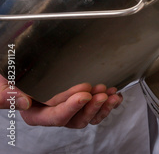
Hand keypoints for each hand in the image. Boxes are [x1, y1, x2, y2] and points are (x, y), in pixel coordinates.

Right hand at [0, 76, 122, 127]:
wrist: (19, 70)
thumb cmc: (11, 79)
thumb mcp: (2, 85)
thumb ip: (7, 94)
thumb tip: (23, 101)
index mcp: (35, 114)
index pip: (55, 116)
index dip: (71, 107)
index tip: (84, 95)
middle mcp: (52, 115)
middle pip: (75, 119)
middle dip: (91, 107)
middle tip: (101, 93)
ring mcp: (67, 109)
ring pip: (87, 115)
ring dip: (101, 106)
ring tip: (111, 94)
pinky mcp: (78, 102)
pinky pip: (94, 109)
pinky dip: (106, 103)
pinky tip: (115, 95)